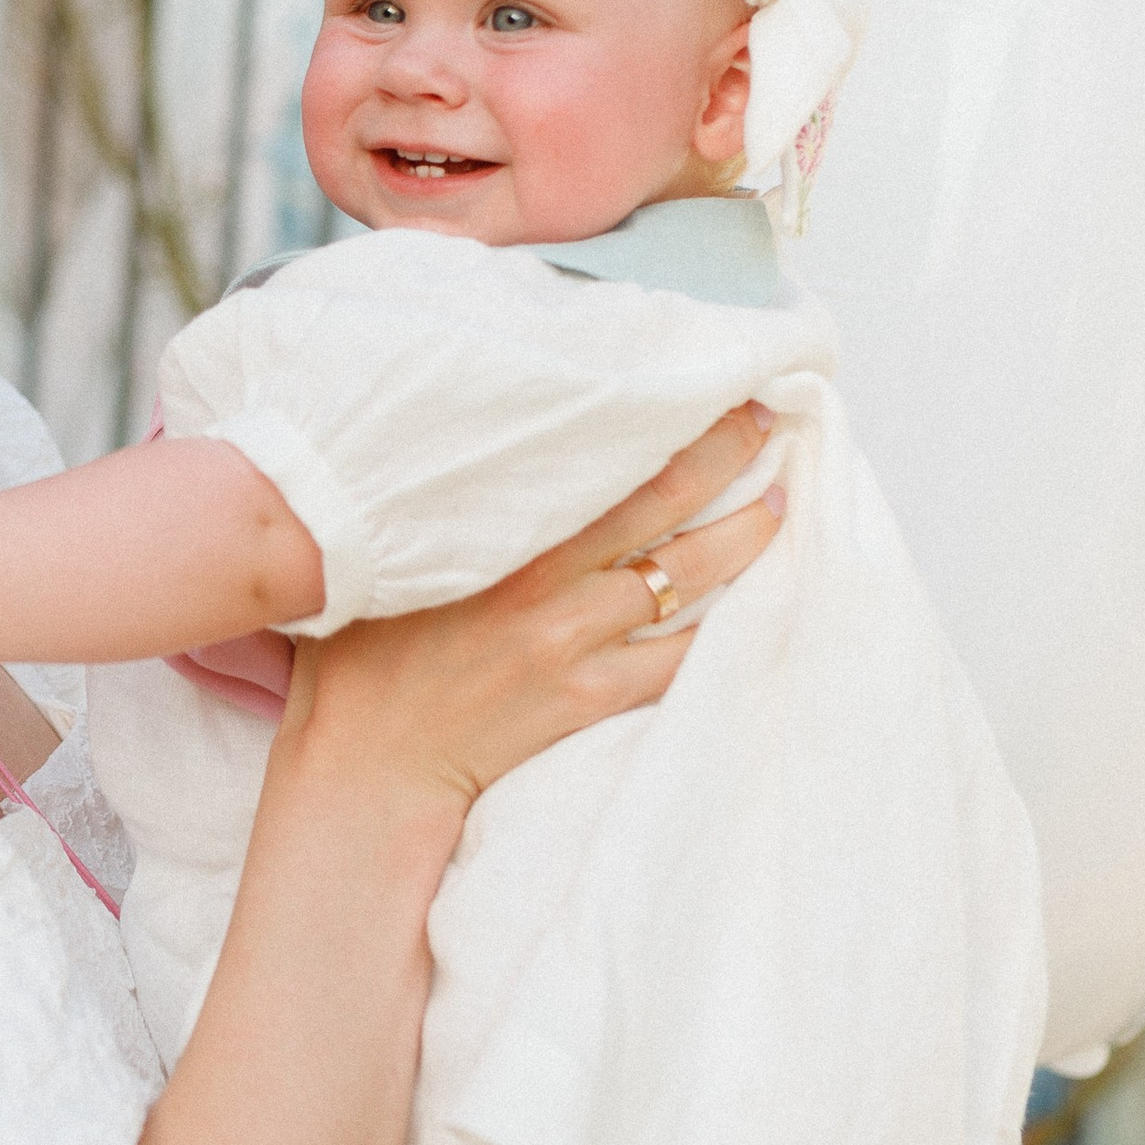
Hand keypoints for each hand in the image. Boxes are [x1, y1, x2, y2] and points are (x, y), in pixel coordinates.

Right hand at [282, 405, 782, 818]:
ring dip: (742, 537)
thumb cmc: (367, 651)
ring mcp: (573, 640)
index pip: (599, 457)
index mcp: (498, 533)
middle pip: (660, 500)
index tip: (698, 386)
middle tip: (766, 419)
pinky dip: (721, 630)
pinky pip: (678, 660)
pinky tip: (753, 605)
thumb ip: (441, 504)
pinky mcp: (588, 697)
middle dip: (724, 453)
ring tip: (776, 505)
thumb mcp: (393, 556)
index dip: (659, 418)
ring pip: (685, 578)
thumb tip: (470, 444)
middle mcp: (546, 579)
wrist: (369, 759)